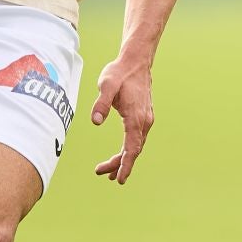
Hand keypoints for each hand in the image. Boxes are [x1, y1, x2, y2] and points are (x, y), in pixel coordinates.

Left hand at [89, 55, 153, 184]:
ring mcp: (146, 119)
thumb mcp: (106, 84)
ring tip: (109, 172)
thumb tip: (95, 121)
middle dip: (119, 165)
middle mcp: (144, 121)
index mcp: (136, 117)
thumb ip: (101, 103)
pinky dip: (129, 150)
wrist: (136, 61)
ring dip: (124, 159)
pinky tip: (122, 155)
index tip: (120, 179)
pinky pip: (137, 139)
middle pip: (134, 150)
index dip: (125, 165)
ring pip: (136, 146)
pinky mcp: (143, 117)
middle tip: (101, 173)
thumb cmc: (120, 72)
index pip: (132, 148)